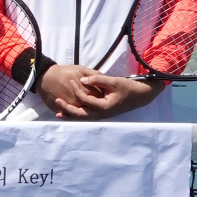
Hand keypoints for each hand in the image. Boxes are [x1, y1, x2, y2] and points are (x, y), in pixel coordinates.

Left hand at [36, 65, 164, 120]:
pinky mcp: (101, 113)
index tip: (71, 80)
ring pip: (82, 117)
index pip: (86, 100)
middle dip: (67, 109)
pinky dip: (77, 114)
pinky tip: (69, 112)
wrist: (139, 96)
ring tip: (57, 113)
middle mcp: (101, 114)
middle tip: (57, 101)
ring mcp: (101, 115)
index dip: (77, 90)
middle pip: (81, 115)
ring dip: (70, 115)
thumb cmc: (127, 88)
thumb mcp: (113, 81)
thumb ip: (97, 80)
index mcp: (104, 107)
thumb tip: (82, 79)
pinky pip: (86, 115)